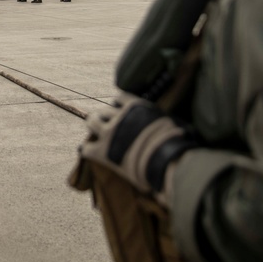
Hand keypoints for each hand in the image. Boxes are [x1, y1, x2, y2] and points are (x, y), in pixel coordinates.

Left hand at [79, 93, 196, 199]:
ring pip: (91, 122)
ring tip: (97, 132)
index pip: (119, 99)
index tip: (122, 113)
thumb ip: (158, 116)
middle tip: (108, 124)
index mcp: (135, 105)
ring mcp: (109, 133)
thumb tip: (169, 113)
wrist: (167, 162)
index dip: (120, 107)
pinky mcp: (102, 152)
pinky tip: (88, 152)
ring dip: (94, 126)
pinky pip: (86, 147)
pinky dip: (87, 150)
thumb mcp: (169, 120)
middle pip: (104, 110)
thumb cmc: (175, 143)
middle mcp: (119, 116)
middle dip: (106, 117)